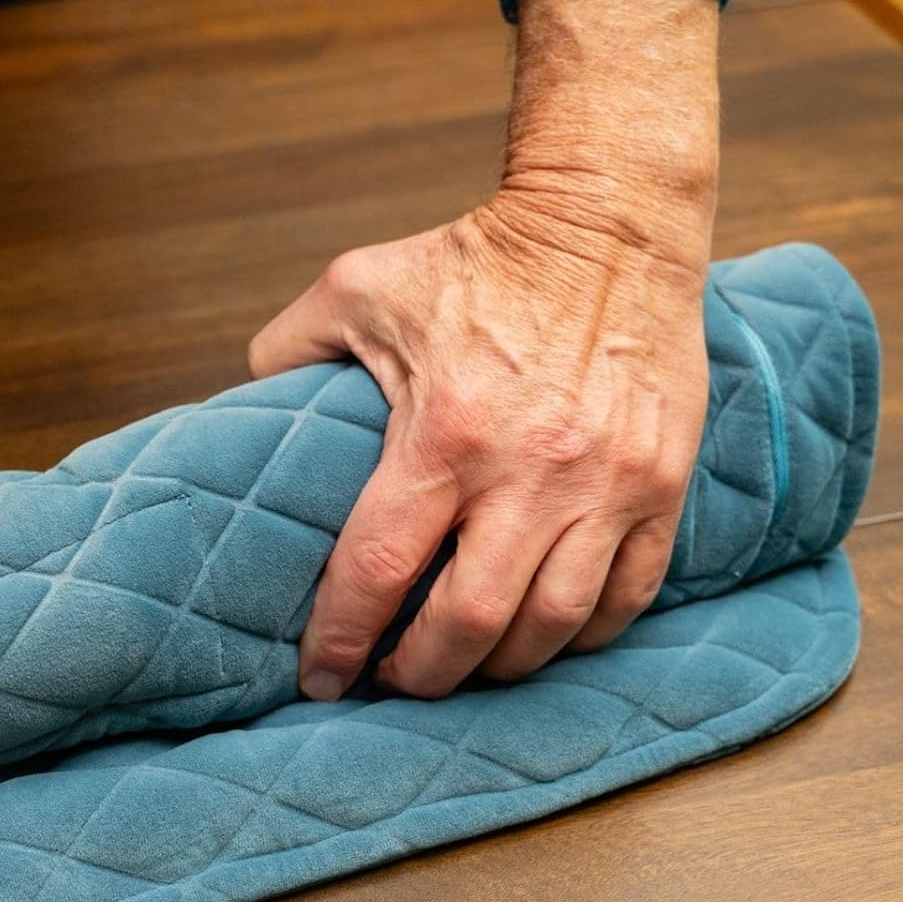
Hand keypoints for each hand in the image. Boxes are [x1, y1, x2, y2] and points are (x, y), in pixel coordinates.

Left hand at [248, 0, 720, 699]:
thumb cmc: (476, 260)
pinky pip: (627, 595)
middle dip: (420, 674)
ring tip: (465, 665)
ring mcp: (605, 484)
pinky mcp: (661, 484)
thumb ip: (288, 350)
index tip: (322, 678)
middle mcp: (527, 470)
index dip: (341, 641)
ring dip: (498, 666)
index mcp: (441, 431)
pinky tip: (545, 635)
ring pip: (550, 625)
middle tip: (394, 680)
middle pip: (466, 625)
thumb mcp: (356, 287)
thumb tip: (241, 408)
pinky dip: (582, 634)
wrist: (610, 222)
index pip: (376, 572)